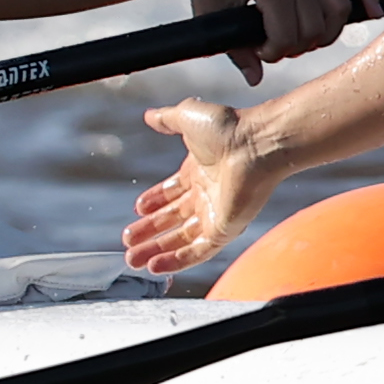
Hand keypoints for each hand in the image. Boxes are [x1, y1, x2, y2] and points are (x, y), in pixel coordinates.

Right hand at [127, 95, 289, 275]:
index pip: (171, 193)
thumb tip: (149, 116)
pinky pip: (198, 252)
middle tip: (127, 243)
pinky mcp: (224, 230)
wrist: (256, 144)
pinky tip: (154, 267)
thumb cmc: (227, 128)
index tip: (137, 211)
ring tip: (132, 260)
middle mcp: (206, 196)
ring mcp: (215, 215)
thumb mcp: (187, 117)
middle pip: (172, 221)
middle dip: (148, 233)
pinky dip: (176, 261)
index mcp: (197, 172)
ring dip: (156, 251)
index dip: (154, 202)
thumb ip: (166, 119)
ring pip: (180, 240)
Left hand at [175, 0, 375, 83]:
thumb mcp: (211, 14)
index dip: (274, 52)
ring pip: (339, 9)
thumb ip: (235, 50)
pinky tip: (373, 11)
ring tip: (303, 38)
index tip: (259, 52)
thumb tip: (256, 80)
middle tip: (277, 47)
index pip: (288, 33)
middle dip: (297, 46)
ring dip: (325, 32)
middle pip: (315, 27)